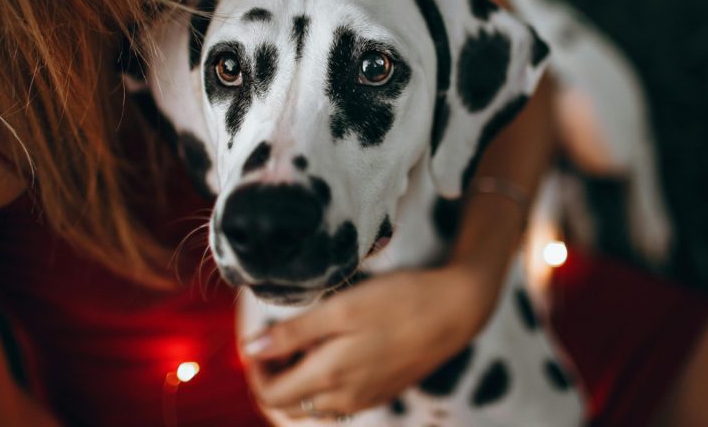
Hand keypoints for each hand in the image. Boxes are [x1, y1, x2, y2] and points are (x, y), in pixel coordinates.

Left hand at [241, 265, 499, 417]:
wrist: (456, 310)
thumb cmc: (399, 301)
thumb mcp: (342, 308)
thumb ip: (294, 332)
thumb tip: (252, 349)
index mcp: (331, 378)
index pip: (271, 395)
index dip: (255, 371)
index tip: (258, 340)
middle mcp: (346, 399)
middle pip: (289, 405)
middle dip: (274, 376)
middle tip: (279, 338)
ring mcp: (366, 399)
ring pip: (314, 404)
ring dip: (300, 380)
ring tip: (307, 340)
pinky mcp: (382, 392)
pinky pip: (340, 399)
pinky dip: (325, 381)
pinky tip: (336, 348)